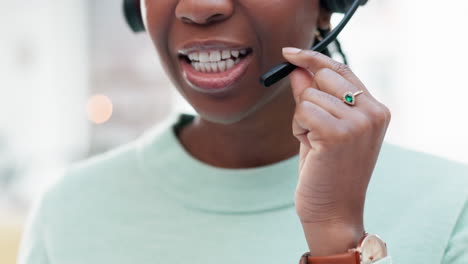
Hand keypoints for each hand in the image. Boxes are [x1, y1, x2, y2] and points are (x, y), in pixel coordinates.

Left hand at [282, 48, 390, 254]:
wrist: (334, 212)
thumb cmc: (326, 172)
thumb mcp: (320, 129)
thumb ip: (313, 98)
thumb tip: (298, 70)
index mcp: (375, 109)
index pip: (341, 69)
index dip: (313, 58)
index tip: (290, 53)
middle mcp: (372, 111)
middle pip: (322, 76)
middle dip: (308, 99)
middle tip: (313, 130)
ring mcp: (359, 121)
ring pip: (308, 94)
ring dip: (302, 119)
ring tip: (316, 145)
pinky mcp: (340, 133)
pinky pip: (302, 110)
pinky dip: (298, 128)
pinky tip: (311, 147)